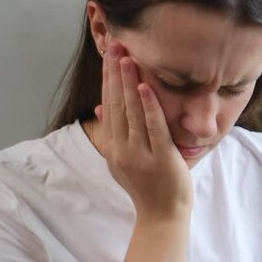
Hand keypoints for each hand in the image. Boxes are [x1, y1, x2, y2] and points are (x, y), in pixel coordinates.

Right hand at [94, 41, 192, 220]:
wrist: (162, 216)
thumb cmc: (148, 187)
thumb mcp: (123, 161)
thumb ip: (114, 135)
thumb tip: (99, 107)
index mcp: (114, 147)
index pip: (109, 106)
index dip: (108, 80)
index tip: (109, 55)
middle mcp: (122, 149)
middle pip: (116, 104)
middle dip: (115, 74)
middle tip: (115, 45)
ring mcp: (140, 154)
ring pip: (132, 112)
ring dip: (128, 83)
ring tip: (127, 58)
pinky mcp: (160, 157)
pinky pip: (153, 127)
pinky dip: (149, 106)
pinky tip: (144, 87)